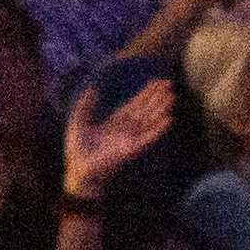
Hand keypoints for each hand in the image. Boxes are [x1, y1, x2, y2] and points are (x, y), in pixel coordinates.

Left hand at [64, 72, 177, 203]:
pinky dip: (158, 128)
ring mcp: (131, 138)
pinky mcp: (133, 149)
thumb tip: (92, 87)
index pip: (134, 104)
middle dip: (156, 96)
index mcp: (115, 122)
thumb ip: (86, 104)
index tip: (156, 81)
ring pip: (149, 120)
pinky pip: (149, 137)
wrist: (79, 167)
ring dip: (161, 109)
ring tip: (171, 96)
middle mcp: (126, 129)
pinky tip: (168, 118)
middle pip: (145, 109)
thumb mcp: (79, 121)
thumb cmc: (78, 147)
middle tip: (168, 82)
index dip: (145, 93)